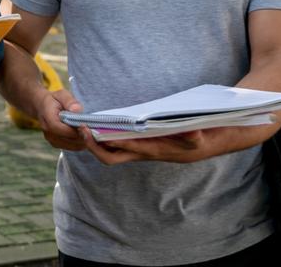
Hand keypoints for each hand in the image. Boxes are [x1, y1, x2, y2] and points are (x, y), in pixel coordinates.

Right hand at [36, 89, 86, 150]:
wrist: (42, 106)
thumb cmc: (54, 100)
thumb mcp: (61, 94)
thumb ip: (69, 101)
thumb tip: (77, 110)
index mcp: (47, 118)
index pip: (58, 128)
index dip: (73, 129)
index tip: (85, 125)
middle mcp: (47, 131)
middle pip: (66, 139)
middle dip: (81, 135)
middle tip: (92, 128)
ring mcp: (51, 139)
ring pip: (70, 145)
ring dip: (82, 140)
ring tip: (89, 131)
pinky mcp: (56, 144)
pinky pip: (71, 147)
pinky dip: (80, 143)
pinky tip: (84, 135)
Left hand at [81, 129, 213, 164]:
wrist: (198, 147)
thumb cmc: (197, 142)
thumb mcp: (198, 139)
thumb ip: (194, 136)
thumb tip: (192, 131)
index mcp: (152, 150)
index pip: (127, 149)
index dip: (112, 142)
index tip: (97, 133)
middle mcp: (140, 153)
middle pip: (110, 157)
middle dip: (93, 146)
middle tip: (81, 129)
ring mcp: (136, 150)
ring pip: (109, 151)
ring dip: (95, 141)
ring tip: (82, 125)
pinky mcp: (135, 145)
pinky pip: (114, 144)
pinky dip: (103, 137)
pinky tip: (95, 124)